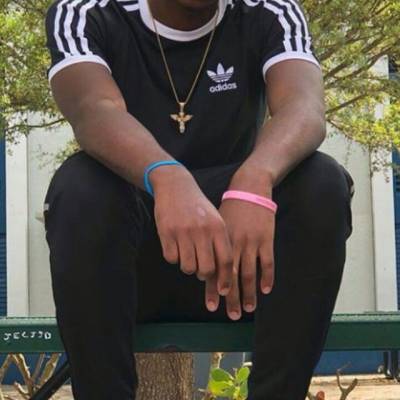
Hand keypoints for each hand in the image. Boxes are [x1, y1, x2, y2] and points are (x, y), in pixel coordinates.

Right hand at [151, 166, 233, 309]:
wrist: (176, 186)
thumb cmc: (198, 208)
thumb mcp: (215, 220)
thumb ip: (219, 242)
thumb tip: (223, 272)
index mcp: (218, 227)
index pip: (226, 260)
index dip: (225, 279)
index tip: (223, 291)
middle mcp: (202, 231)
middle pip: (206, 269)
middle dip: (204, 275)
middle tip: (200, 270)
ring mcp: (183, 232)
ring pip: (188, 267)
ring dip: (188, 266)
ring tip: (187, 254)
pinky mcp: (166, 232)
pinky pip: (171, 258)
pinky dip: (173, 257)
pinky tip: (175, 245)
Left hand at [217, 170, 275, 319]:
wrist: (249, 189)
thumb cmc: (230, 208)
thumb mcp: (216, 224)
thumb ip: (212, 245)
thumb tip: (204, 267)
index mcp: (220, 242)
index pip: (215, 270)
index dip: (213, 289)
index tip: (212, 306)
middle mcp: (234, 244)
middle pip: (232, 277)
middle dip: (231, 298)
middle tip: (231, 315)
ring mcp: (251, 242)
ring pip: (250, 273)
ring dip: (250, 293)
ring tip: (248, 309)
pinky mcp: (266, 239)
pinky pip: (267, 262)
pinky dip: (267, 277)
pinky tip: (265, 290)